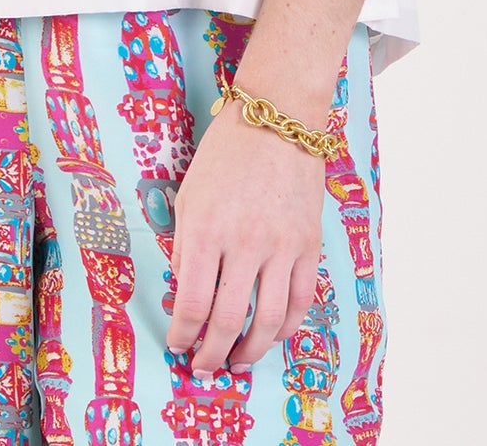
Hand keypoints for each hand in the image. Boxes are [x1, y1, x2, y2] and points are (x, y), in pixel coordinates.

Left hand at [164, 99, 325, 374]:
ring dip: (251, 351)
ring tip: (238, 362)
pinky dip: (287, 329)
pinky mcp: (308, 245)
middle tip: (205, 367)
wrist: (277, 120)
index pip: (191, 302)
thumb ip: (187, 248)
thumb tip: (186, 295)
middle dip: (212, 354)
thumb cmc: (225, 154)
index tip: (178, 345)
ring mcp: (280, 246)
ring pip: (268, 320)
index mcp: (205, 229)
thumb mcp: (189, 196)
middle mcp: (243, 242)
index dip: (182, 334)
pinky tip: (272, 337)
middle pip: (228, 320)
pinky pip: (301, 302)